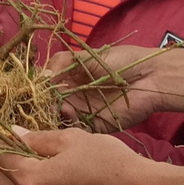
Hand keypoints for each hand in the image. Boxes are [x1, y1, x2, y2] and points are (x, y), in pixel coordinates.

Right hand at [49, 45, 169, 130]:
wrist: (150, 77)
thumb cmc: (121, 60)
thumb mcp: (88, 55)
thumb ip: (62, 63)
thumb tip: (42, 77)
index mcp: (72, 77)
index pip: (48, 85)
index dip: (40, 88)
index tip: (34, 89)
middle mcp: (75, 95)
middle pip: (51, 103)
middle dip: (45, 104)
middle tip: (44, 101)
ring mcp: (85, 111)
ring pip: (61, 117)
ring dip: (56, 113)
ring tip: (60, 105)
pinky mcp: (96, 125)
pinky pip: (77, 129)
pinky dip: (70, 124)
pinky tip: (70, 113)